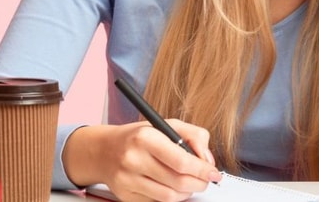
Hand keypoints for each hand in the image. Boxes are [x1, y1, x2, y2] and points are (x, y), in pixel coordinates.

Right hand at [65, 120, 220, 201]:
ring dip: (186, 192)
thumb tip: (207, 159)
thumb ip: (193, 135)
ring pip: (169, 197)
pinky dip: (171, 198)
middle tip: (205, 180)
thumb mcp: (166, 125)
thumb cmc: (138, 137)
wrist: (104, 151)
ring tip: (189, 183)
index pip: (181, 160)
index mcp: (145, 137)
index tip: (214, 173)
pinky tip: (171, 187)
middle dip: (199, 183)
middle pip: (178, 182)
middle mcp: (133, 159)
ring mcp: (127, 180)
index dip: (202, 170)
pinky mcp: (125, 196)